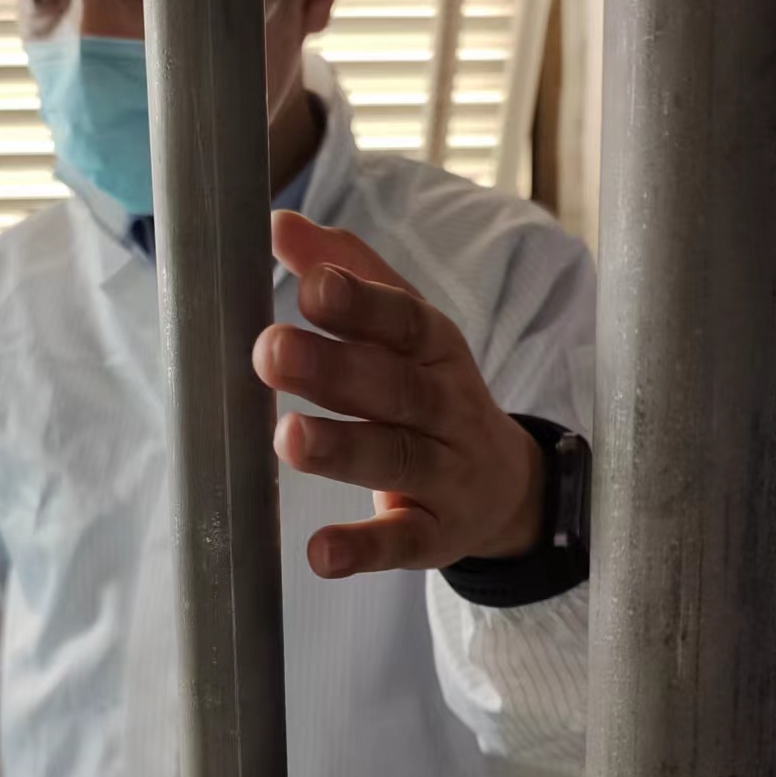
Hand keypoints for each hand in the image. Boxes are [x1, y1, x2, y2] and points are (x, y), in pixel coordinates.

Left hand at [254, 212, 545, 579]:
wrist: (506, 486)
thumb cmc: (430, 391)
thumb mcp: (403, 330)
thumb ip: (346, 273)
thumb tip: (280, 223)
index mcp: (435, 350)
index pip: (404, 322)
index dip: (360, 305)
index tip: (311, 286)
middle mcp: (446, 408)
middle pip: (392, 388)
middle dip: (332, 370)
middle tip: (269, 351)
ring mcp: (445, 475)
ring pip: (395, 459)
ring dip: (342, 450)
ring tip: (286, 438)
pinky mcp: (436, 536)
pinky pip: (402, 544)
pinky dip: (362, 550)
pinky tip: (318, 553)